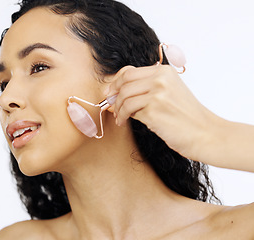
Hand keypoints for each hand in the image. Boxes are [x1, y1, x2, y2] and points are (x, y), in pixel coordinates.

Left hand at [105, 64, 220, 160]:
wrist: (206, 133)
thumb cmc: (186, 117)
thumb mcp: (169, 93)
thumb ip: (147, 88)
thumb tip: (115, 92)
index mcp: (164, 72)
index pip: (129, 71)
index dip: (116, 82)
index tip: (110, 92)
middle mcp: (161, 79)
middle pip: (124, 83)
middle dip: (113, 95)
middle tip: (110, 105)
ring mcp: (157, 94)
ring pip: (124, 97)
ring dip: (117, 109)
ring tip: (120, 117)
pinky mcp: (154, 110)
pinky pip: (129, 111)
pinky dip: (123, 117)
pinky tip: (124, 122)